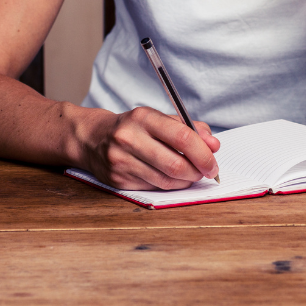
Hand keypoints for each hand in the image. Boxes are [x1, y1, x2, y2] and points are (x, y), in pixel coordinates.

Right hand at [79, 106, 220, 189]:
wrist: (92, 138)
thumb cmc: (133, 127)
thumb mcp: (159, 119)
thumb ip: (189, 128)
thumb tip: (213, 144)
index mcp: (143, 118)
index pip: (182, 137)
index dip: (203, 153)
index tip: (213, 162)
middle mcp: (129, 138)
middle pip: (175, 164)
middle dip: (197, 172)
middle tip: (206, 172)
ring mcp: (121, 161)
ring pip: (165, 180)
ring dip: (185, 181)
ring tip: (191, 175)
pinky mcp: (117, 180)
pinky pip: (153, 188)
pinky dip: (169, 185)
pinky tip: (172, 178)